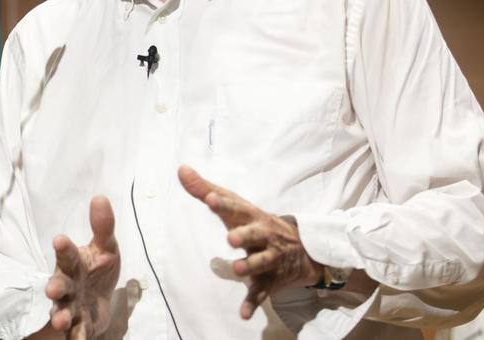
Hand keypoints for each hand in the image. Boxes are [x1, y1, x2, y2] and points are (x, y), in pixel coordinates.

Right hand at [43, 195, 120, 339]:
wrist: (100, 299)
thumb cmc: (97, 269)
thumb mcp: (106, 247)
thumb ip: (103, 226)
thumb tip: (100, 197)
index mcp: (73, 263)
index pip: (67, 254)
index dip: (63, 248)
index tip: (59, 239)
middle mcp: (68, 285)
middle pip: (59, 285)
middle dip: (55, 287)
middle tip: (52, 289)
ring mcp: (71, 306)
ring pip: (62, 311)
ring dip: (60, 316)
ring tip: (59, 321)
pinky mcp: (80, 324)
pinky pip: (77, 332)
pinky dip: (77, 337)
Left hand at [178, 165, 322, 319]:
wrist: (302, 248)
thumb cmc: (256, 223)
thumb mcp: (236, 206)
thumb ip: (206, 190)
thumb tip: (181, 170)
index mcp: (251, 217)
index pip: (236, 208)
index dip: (224, 204)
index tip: (211, 199)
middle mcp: (262, 236)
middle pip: (254, 234)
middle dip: (244, 235)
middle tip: (231, 238)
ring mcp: (268, 258)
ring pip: (260, 262)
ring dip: (249, 266)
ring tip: (237, 269)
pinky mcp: (270, 280)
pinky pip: (261, 292)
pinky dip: (252, 303)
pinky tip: (243, 314)